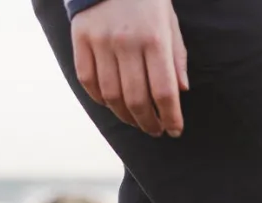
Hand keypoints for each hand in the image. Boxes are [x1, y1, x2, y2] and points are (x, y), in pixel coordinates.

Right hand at [72, 0, 188, 137]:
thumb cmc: (147, 1)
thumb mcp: (170, 24)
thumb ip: (176, 58)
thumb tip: (181, 92)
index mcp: (155, 39)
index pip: (164, 92)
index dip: (170, 118)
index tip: (174, 131)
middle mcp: (126, 42)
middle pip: (137, 100)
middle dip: (149, 123)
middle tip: (155, 130)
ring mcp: (101, 41)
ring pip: (112, 96)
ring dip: (126, 117)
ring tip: (136, 121)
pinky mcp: (81, 38)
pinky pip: (88, 81)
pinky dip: (100, 99)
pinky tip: (112, 104)